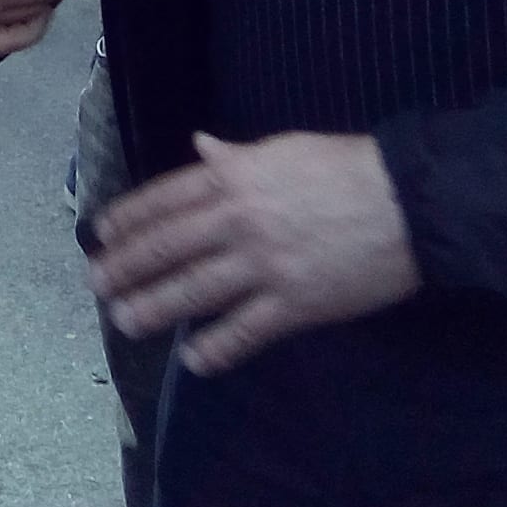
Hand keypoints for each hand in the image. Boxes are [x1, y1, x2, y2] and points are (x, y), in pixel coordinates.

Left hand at [88, 131, 418, 375]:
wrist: (408, 203)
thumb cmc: (344, 168)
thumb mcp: (282, 149)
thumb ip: (235, 156)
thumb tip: (200, 147)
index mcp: (233, 177)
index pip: (164, 200)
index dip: (128, 219)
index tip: (101, 235)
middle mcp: (238, 220)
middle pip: (167, 247)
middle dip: (127, 267)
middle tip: (97, 285)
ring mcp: (264, 265)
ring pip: (194, 291)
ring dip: (154, 308)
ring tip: (125, 320)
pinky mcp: (294, 304)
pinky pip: (245, 331)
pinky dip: (216, 347)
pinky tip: (193, 359)